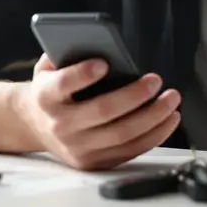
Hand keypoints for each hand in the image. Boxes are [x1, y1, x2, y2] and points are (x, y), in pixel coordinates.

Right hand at [13, 55, 181, 170]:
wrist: (35, 125)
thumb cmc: (52, 90)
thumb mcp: (49, 68)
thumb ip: (67, 54)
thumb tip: (99, 43)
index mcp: (45, 96)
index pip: (63, 84)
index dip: (82, 74)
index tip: (104, 63)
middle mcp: (60, 125)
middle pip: (103, 111)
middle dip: (134, 95)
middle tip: (155, 80)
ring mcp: (77, 147)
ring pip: (123, 134)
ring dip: (153, 116)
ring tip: (171, 99)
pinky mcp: (94, 162)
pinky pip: (131, 150)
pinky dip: (155, 134)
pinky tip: (169, 118)